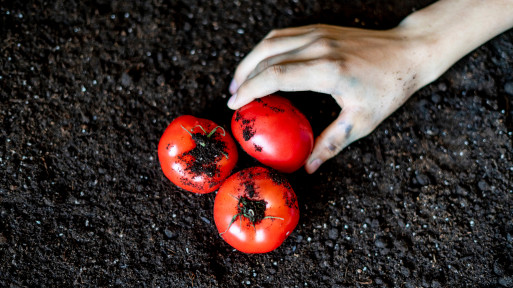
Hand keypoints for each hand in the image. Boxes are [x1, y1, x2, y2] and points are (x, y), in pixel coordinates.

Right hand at [227, 24, 428, 172]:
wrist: (408, 52)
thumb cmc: (389, 87)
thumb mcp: (362, 121)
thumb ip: (331, 143)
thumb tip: (308, 167)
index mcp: (328, 70)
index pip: (275, 76)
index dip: (249, 90)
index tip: (234, 104)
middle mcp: (319, 47)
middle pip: (266, 57)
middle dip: (243, 77)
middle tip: (232, 98)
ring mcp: (318, 34)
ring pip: (270, 42)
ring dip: (250, 61)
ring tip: (239, 81)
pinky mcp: (320, 29)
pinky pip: (283, 36)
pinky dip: (265, 49)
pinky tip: (260, 63)